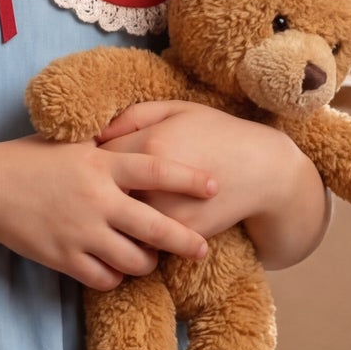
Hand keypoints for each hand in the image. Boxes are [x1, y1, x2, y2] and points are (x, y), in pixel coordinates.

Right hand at [0, 132, 218, 289]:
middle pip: (155, 227)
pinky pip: (103, 278)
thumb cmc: (29, 158)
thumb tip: (139, 133)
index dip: (189, 178)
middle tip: (202, 248)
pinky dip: (114, 277)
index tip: (215, 185)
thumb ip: (106, 144)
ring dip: (146, 263)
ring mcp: (81, 231)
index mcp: (100, 164)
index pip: (156, 169)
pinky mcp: (63, 257)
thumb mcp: (71, 141)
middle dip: (185, 241)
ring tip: (148, 259)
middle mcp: (97, 199)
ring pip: (133, 260)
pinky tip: (114, 270)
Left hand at [96, 101, 327, 267]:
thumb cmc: (217, 133)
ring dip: (110, 219)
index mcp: (151, 144)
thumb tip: (95, 133)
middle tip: (88, 192)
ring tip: (103, 212)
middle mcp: (155, 183)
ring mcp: (168, 213)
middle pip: (102, 194)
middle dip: (94, 194)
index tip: (86, 164)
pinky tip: (131, 226)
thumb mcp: (177, 110)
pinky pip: (143, 239)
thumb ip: (131, 116)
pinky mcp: (180, 236)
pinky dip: (134, 235)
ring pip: (119, 222)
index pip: (96, 158)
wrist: (264, 171)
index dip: (87, 162)